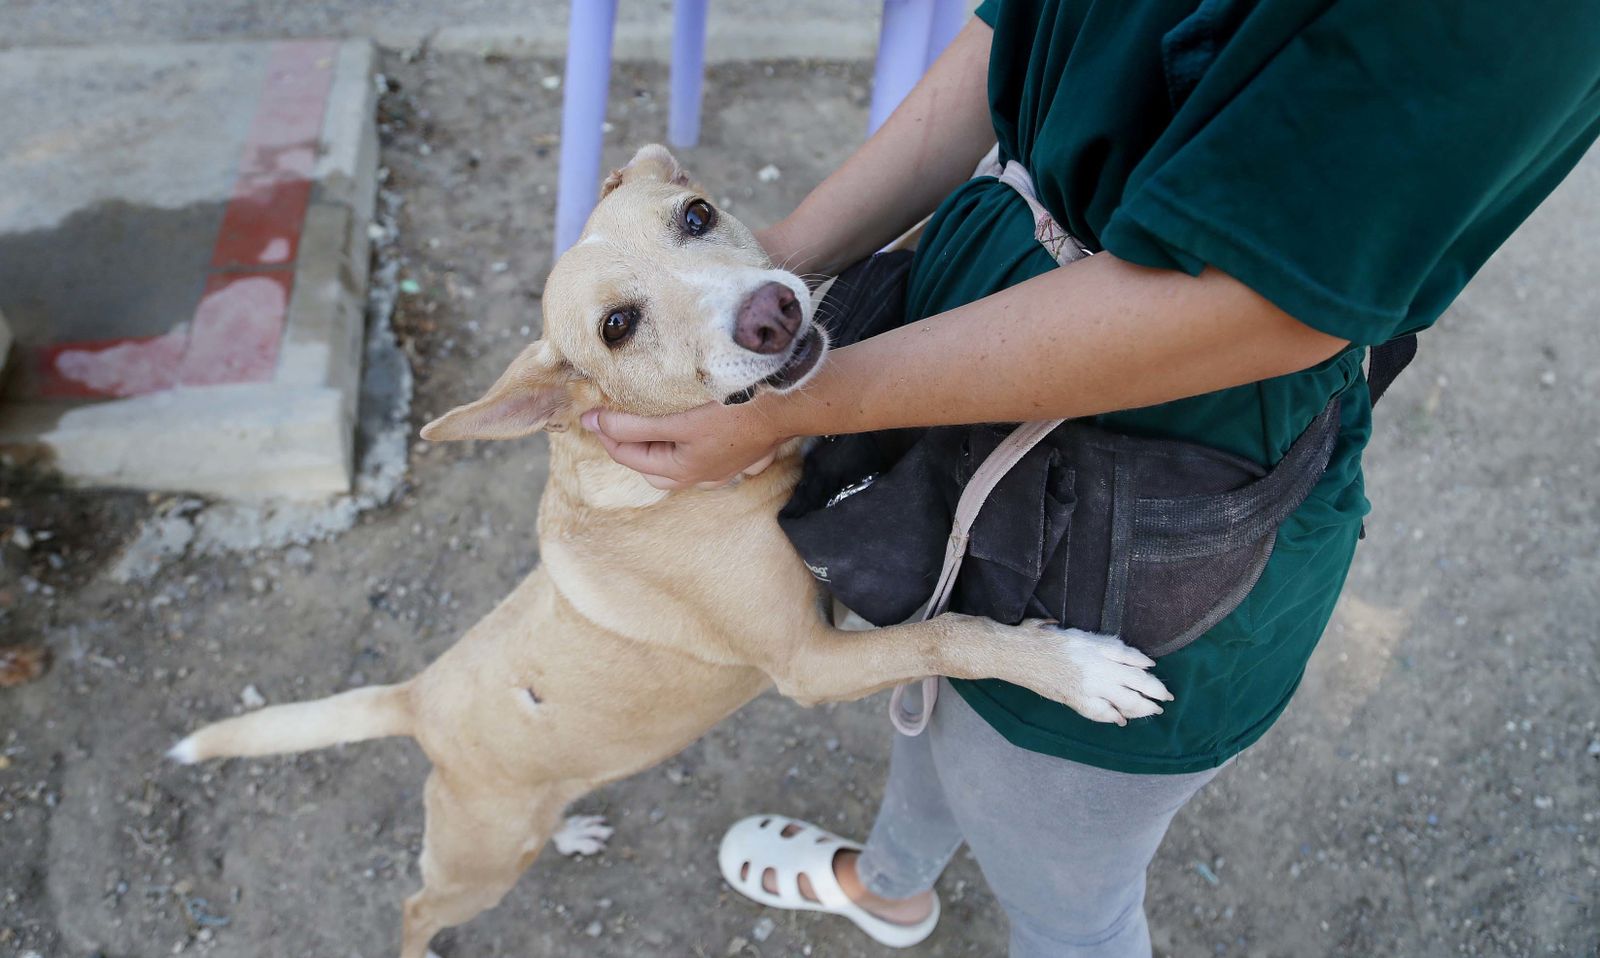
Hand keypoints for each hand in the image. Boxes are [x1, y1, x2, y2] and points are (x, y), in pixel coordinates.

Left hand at [581, 400, 788, 489]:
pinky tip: (687, 438)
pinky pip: (702, 460)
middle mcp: (700, 476)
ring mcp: (721, 469)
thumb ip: (634, 425)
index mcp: (682, 470)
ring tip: (644, 428)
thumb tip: (596, 424)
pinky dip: (684, 450)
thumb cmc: (735, 411)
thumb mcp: (678, 420)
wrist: (790, 405)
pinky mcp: (738, 455)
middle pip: (651, 467)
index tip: (588, 412)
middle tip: (612, 420)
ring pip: (676, 466)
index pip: (630, 455)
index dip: (606, 433)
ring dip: (656, 450)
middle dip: (628, 446)